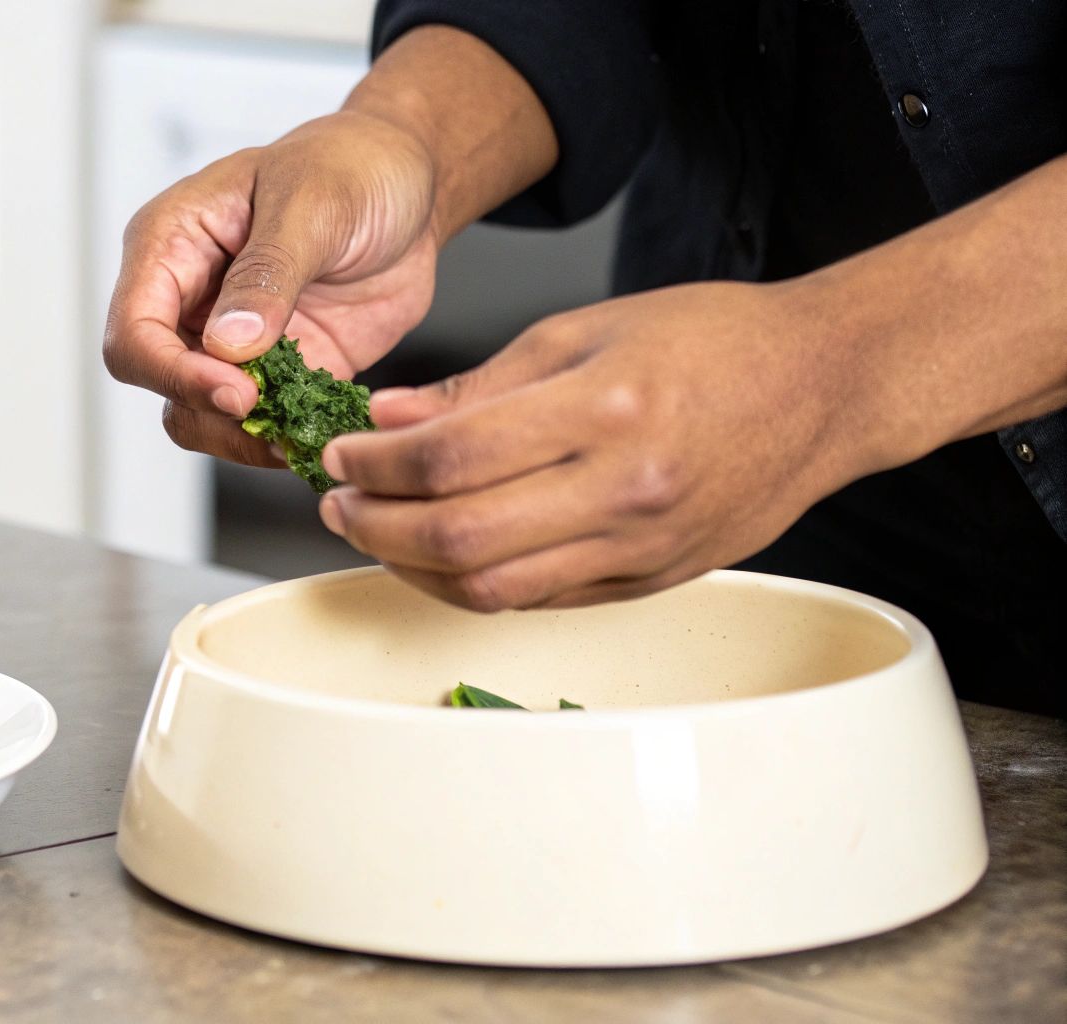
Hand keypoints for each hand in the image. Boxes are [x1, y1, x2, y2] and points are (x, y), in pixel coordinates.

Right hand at [101, 111, 440, 466]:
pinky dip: (283, 438)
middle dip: (210, 409)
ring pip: (199, 415)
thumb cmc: (350, 166)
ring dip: (244, 436)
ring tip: (300, 431)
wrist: (408, 187)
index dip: (173, 373)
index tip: (238, 390)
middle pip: (159, 383)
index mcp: (170, 244)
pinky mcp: (273, 371)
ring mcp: (226, 340)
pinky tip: (320, 434)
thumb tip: (226, 343)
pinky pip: (258, 423)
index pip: (134, 331)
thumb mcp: (311, 202)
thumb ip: (268, 272)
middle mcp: (186, 297)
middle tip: (273, 413)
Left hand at [318, 281, 882, 609]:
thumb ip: (479, 384)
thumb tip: (387, 416)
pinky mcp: (651, 581)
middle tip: (339, 502)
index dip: (375, 463)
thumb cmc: (715, 341)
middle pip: (460, 537)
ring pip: (492, 588)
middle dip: (376, 526)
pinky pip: (539, 601)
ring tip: (379, 532)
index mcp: (605, 408)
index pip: (452, 456)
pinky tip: (443, 555)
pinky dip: (474, 585)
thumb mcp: (585, 329)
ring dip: (414, 569)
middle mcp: (625, 489)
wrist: (824, 386)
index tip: (339, 452)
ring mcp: (641, 546)